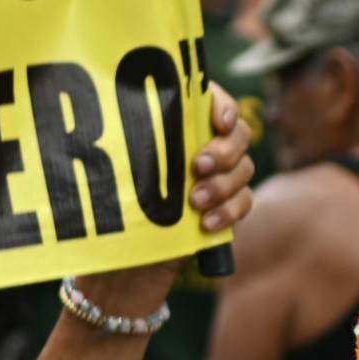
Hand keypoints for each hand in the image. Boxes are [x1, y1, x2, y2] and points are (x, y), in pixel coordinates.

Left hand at [70, 86, 254, 320]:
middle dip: (223, 151)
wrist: (123, 259)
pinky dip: (229, 211)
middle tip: (198, 167)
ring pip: (244, 169)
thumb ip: (131, 135)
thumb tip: (126, 105)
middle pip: (239, 135)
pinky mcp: (226, 206)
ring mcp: (220, 175)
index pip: (217, 100)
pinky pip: (244, 202)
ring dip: (223, 184)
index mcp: (184, 121)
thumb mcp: (118, 165)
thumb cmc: (114, 204)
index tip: (218, 123)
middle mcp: (206, 143)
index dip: (224, 107)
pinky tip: (206, 222)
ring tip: (195, 201)